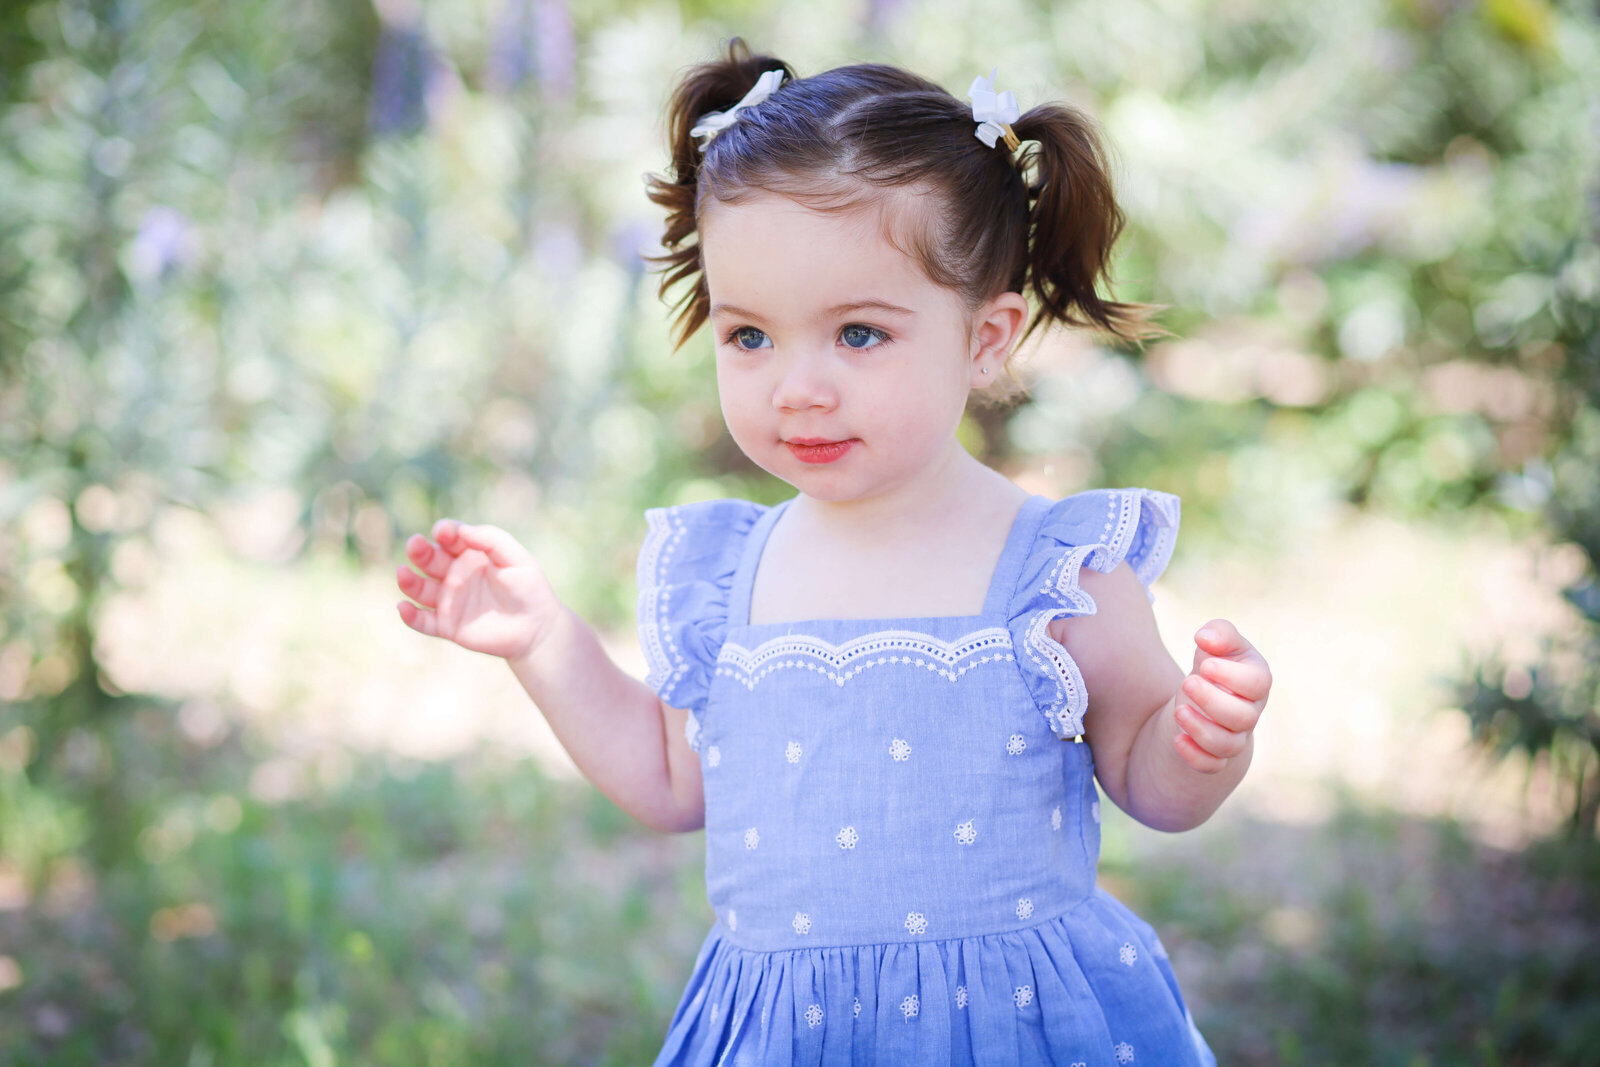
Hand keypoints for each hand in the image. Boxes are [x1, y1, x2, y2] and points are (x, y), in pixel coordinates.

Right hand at [396, 519, 561, 660]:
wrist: (537, 627)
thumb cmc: (529, 588)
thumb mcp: (516, 558)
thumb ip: (491, 540)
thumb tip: (462, 531)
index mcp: (469, 554)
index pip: (449, 538)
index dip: (445, 532)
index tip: (444, 532)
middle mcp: (454, 575)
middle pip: (429, 560)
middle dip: (420, 551)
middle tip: (415, 545)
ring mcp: (449, 600)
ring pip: (420, 589)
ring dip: (409, 581)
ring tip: (403, 572)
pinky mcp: (448, 626)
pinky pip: (423, 622)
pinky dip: (410, 616)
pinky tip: (403, 607)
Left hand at [1172, 619, 1270, 773]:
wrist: (1203, 692)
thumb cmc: (1214, 662)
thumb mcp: (1217, 642)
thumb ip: (1219, 633)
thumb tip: (1205, 637)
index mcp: (1255, 681)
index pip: (1258, 683)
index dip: (1232, 676)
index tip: (1204, 665)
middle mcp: (1250, 711)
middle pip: (1243, 717)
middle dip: (1213, 701)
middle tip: (1187, 683)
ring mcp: (1235, 736)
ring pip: (1228, 745)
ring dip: (1201, 730)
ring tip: (1178, 710)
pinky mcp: (1216, 754)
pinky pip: (1212, 766)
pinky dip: (1195, 757)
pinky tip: (1177, 739)